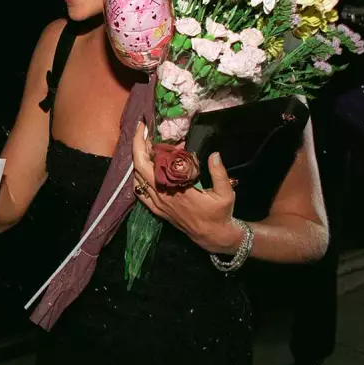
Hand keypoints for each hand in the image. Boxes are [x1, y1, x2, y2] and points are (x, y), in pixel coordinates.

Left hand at [131, 124, 241, 253]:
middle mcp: (163, 196)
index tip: (143, 128)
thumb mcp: (226, 193)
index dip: (143, 144)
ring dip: (138, 161)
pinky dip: (138, 178)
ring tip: (146, 147)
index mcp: (177, 189)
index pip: (152, 163)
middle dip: (138, 147)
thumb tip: (214, 154)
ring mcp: (158, 204)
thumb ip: (219, 173)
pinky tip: (143, 168)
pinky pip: (140, 193)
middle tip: (144, 132)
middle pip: (139, 168)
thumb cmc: (220, 213)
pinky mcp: (157, 210)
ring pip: (137, 179)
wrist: (213, 236)